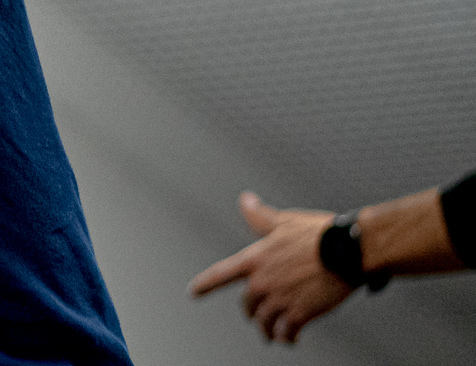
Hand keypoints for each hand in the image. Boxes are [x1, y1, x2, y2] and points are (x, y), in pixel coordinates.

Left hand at [188, 192, 353, 343]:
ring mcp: (279, 299)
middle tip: (256, 318)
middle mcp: (262, 281)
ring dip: (268, 330)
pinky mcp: (299, 313)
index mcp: (255, 258)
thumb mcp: (283, 221)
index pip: (221, 274)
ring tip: (274, 335)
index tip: (193, 293)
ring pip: (264, 322)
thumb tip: (245, 200)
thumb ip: (260, 217)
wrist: (348, 251)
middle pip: (247, 304)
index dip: (205, 285)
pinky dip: (287, 337)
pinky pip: (286, 332)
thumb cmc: (319, 234)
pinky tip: (292, 338)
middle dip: (251, 312)